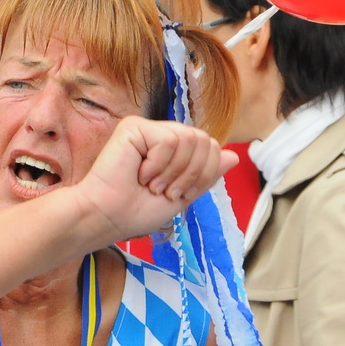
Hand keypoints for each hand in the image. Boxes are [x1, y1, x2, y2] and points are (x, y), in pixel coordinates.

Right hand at [72, 116, 236, 243]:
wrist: (110, 217)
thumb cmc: (137, 211)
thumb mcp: (183, 195)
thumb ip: (207, 174)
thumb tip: (234, 155)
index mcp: (174, 150)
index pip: (211, 147)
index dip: (204, 174)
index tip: (180, 194)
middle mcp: (162, 135)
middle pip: (204, 140)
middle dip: (191, 174)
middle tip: (166, 191)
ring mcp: (147, 129)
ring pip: (189, 139)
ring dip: (173, 172)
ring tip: (152, 184)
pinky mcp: (133, 127)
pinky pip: (169, 140)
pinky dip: (158, 165)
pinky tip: (140, 173)